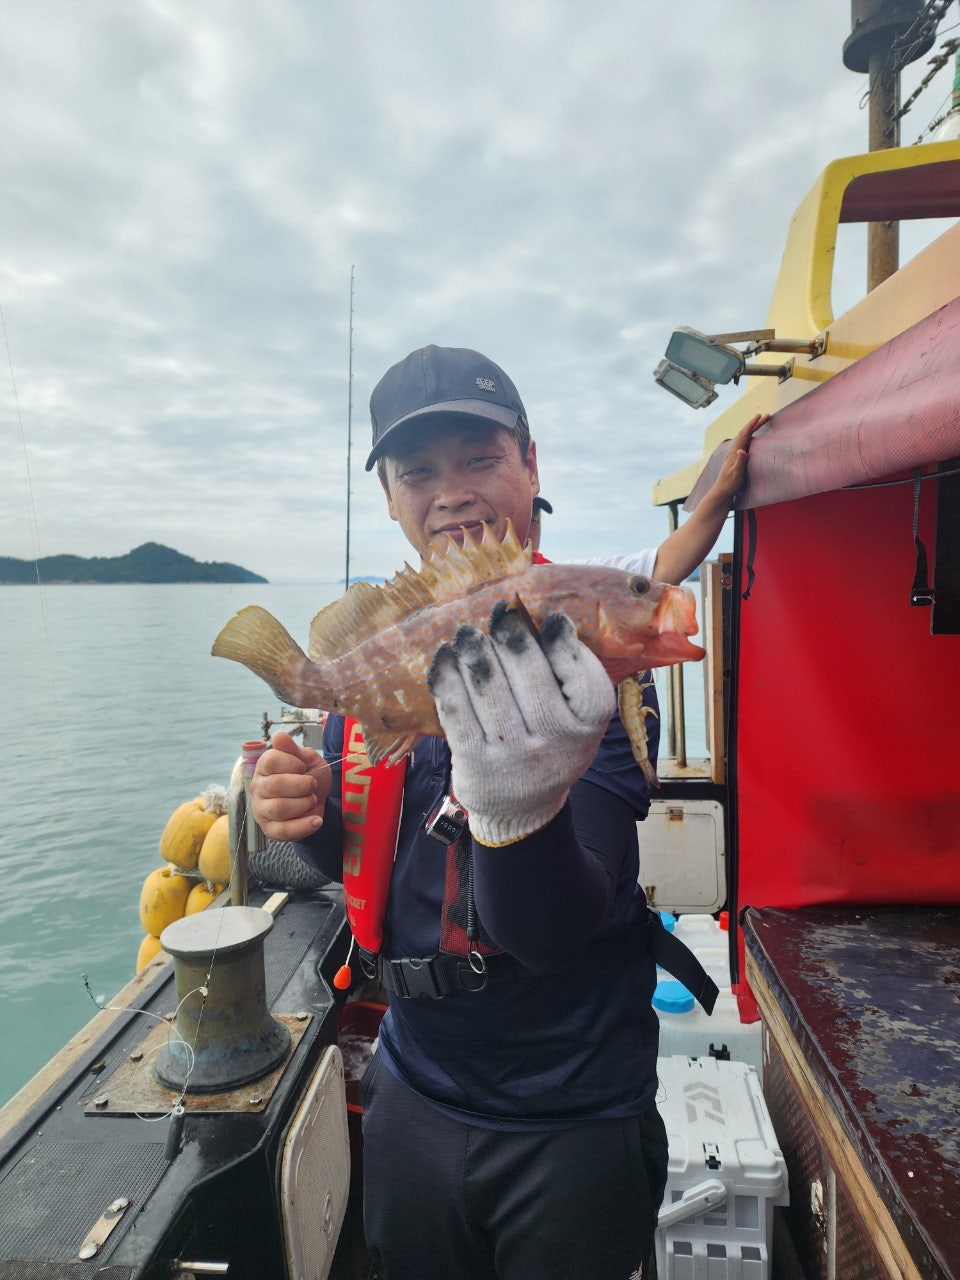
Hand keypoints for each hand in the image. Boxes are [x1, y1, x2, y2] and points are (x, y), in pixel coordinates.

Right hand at [249, 731, 330, 841]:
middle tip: (312, 785)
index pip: (270, 760)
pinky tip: (317, 820)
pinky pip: (283, 830)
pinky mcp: (269, 829)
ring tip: (312, 800)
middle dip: (301, 785)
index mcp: (264, 766)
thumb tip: (279, 736)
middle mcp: (258, 787)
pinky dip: (304, 826)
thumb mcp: (308, 759)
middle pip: (274, 785)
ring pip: (279, 808)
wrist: (318, 801)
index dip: (291, 763)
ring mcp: (261, 809)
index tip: (303, 767)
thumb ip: (294, 749)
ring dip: (303, 804)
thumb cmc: (310, 776)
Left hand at [427, 605, 615, 845]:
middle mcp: (555, 741)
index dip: (565, 644)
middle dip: (511, 635)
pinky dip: (447, 678)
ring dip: (474, 651)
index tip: (550, 618)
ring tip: (467, 632)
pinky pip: (456, 711)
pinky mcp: (475, 763)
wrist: (522, 810)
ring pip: (489, 688)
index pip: (583, 677)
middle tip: (499, 612)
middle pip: (530, 674)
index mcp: (588, 726)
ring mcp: (513, 755)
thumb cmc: (551, 746)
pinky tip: (444, 657)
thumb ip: (574, 678)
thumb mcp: (579, 721)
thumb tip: (546, 617)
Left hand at [712, 412, 768, 501]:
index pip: (744, 435)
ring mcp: (734, 454)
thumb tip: (741, 450)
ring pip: (745, 437)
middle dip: (755, 424)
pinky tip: (753, 438)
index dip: (751, 424)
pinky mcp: (736, 458)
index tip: (759, 416)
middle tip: (766, 415)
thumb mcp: (736, 474)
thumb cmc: (730, 484)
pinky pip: (745, 443)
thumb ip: (740, 462)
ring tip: (762, 422)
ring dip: (754, 429)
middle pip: (745, 433)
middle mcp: (734, 451)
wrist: (722, 492)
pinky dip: (750, 437)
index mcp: (734, 452)